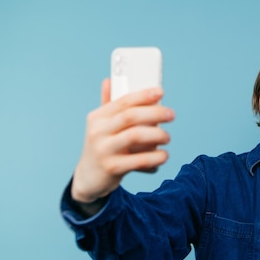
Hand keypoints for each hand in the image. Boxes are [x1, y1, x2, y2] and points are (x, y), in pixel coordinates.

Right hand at [71, 79, 174, 203]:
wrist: (88, 179)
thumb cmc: (102, 147)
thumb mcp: (101, 126)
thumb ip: (109, 105)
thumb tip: (109, 80)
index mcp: (98, 117)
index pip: (123, 101)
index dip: (143, 95)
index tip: (160, 92)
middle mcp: (98, 131)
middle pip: (131, 116)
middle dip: (155, 113)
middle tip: (171, 114)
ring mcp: (103, 150)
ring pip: (135, 136)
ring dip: (157, 135)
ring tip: (167, 137)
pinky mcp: (112, 168)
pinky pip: (139, 160)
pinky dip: (155, 157)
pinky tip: (164, 156)